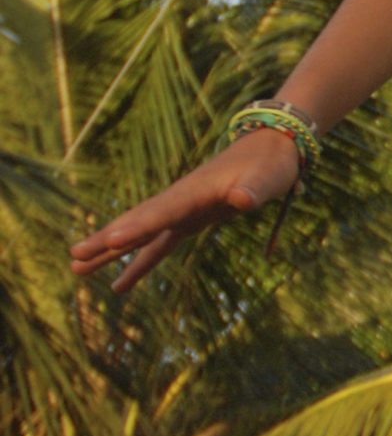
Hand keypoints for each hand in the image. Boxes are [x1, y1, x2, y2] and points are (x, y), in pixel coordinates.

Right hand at [69, 129, 300, 291]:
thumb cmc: (270, 165)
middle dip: (106, 240)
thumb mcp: (268, 178)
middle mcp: (179, 201)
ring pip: (138, 234)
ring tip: (77, 269)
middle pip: (137, 222)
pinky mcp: (188, 221)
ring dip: (109, 252)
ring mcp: (180, 211)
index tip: (113, 240)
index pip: (163, 211)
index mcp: (194, 191)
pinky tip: (118, 286)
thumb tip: (242, 199)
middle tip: (75, 257)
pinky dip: (138, 264)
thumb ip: (253, 189)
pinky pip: (156, 245)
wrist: (270, 149)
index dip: (139, 226)